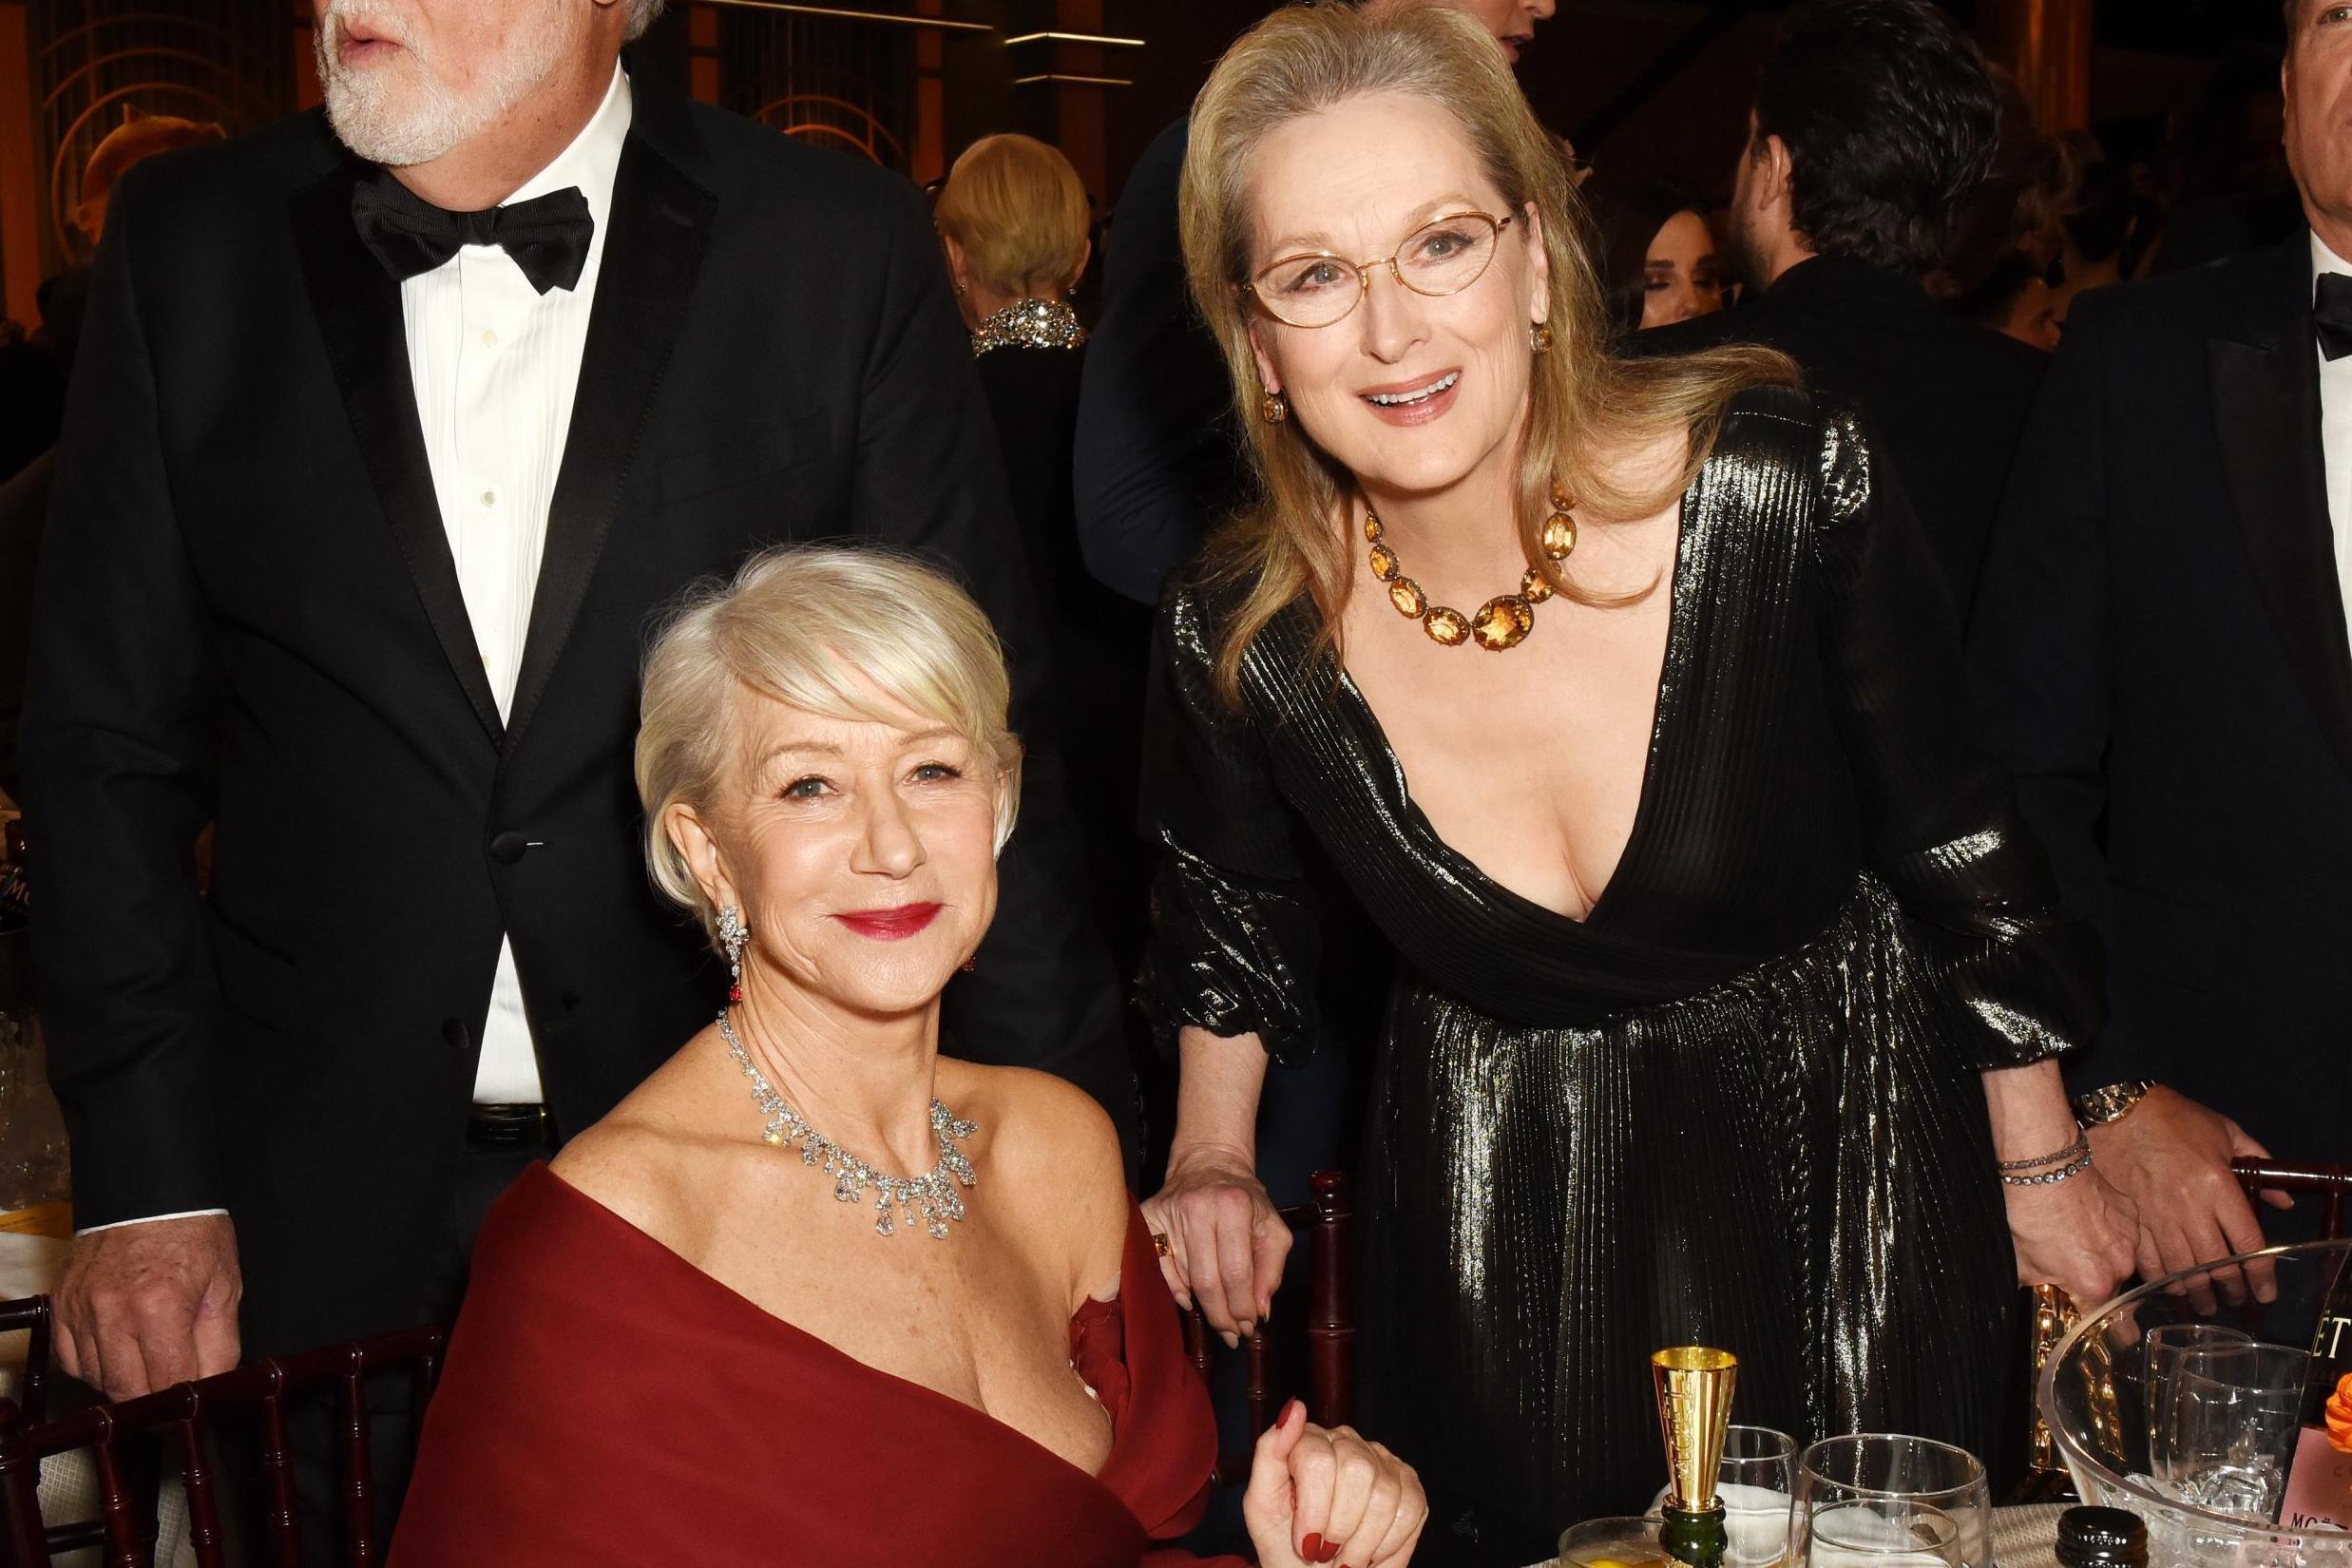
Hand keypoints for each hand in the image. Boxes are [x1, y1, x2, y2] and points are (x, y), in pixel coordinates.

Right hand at [54, 1214, 241, 1400]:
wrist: (149, 1192)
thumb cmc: (194, 1234)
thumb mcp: (225, 1285)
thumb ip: (220, 1343)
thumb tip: (212, 1387)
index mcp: (161, 1304)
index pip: (169, 1382)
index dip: (185, 1401)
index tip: (193, 1406)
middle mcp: (113, 1310)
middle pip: (127, 1389)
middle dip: (154, 1399)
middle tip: (171, 1392)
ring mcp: (82, 1307)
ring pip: (96, 1378)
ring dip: (124, 1381)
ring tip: (148, 1361)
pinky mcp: (62, 1304)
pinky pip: (70, 1359)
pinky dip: (93, 1365)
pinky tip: (118, 1351)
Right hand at [1140, 1143, 1289, 1346]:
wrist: (1208, 1164)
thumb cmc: (1244, 1200)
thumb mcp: (1271, 1228)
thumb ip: (1271, 1270)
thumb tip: (1259, 1311)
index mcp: (1233, 1206)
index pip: (1236, 1272)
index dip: (1243, 1307)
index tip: (1249, 1327)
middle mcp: (1197, 1208)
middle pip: (1206, 1281)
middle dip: (1222, 1316)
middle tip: (1232, 1335)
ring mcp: (1167, 1213)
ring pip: (1183, 1278)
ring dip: (1202, 1305)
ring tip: (1218, 1317)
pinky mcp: (1147, 1218)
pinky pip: (1158, 1268)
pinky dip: (1175, 1289)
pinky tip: (1190, 1299)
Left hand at [1244, 1399, 1427, 1567]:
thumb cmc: (1286, 1543)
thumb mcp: (1262, 1503)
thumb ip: (1269, 1451)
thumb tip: (1295, 1407)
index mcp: (1310, 1439)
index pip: (1318, 1460)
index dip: (1313, 1511)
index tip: (1305, 1543)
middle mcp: (1348, 1440)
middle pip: (1356, 1472)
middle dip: (1339, 1526)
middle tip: (1325, 1550)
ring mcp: (1382, 1460)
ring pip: (1385, 1495)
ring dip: (1362, 1541)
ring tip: (1345, 1555)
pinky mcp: (1409, 1484)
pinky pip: (1411, 1509)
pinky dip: (1388, 1543)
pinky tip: (1369, 1549)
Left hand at [2005, 1165, 2139, 1311]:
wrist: (2044, 1170)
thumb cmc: (2030, 1215)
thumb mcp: (2022, 1264)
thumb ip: (2037, 1289)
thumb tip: (2036, 1297)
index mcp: (2095, 1285)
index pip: (2099, 1319)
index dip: (2086, 1317)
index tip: (2079, 1313)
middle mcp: (2121, 1266)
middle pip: (2112, 1290)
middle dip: (2093, 1285)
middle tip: (2070, 1269)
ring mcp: (2132, 1239)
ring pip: (2121, 1262)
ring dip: (2104, 1259)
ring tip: (2077, 1242)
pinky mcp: (2134, 1216)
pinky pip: (2127, 1236)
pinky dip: (2112, 1235)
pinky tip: (2089, 1224)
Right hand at [2088, 1087, 2292, 1311]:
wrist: (2118, 1111)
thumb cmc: (2175, 1118)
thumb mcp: (2225, 1131)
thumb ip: (2259, 1163)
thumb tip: (2281, 1201)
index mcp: (2216, 1184)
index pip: (2247, 1241)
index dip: (2261, 1273)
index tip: (2265, 1291)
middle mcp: (2189, 1206)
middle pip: (2217, 1263)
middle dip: (2231, 1289)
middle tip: (2238, 1301)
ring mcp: (2156, 1215)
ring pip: (2182, 1268)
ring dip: (2198, 1292)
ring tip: (2207, 1304)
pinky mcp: (2131, 1218)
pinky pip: (2148, 1258)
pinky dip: (2162, 1279)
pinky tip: (2172, 1288)